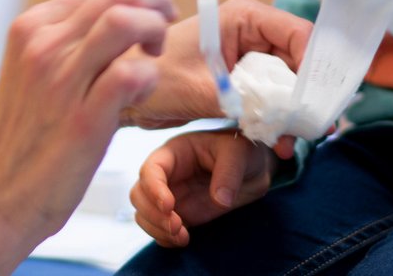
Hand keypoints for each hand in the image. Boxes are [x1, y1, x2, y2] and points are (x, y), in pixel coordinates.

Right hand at [0, 0, 175, 250]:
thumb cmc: (19, 143)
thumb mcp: (30, 77)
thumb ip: (63, 48)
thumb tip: (113, 29)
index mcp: (29, 30)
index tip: (151, 22)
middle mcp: (42, 45)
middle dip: (155, 7)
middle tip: (161, 39)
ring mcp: (60, 80)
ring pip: (125, 21)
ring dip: (155, 33)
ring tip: (156, 59)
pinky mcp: (82, 120)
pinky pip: (131, 73)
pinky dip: (149, 75)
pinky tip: (144, 94)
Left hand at [123, 0, 310, 157]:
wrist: (120, 91)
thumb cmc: (149, 77)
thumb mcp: (199, 90)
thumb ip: (243, 100)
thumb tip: (282, 116)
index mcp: (244, 17)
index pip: (298, 34)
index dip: (315, 67)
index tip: (318, 103)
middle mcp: (252, 32)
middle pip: (300, 60)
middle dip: (307, 96)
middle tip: (313, 130)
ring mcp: (249, 57)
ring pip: (289, 82)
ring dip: (294, 112)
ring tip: (291, 142)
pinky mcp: (243, 81)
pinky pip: (273, 97)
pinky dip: (278, 118)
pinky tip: (278, 141)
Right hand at [130, 129, 272, 247]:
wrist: (253, 170)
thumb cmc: (243, 152)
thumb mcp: (240, 153)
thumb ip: (229, 173)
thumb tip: (220, 200)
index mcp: (175, 153)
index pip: (151, 169)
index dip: (154, 188)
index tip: (170, 206)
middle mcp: (167, 175)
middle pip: (139, 194)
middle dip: (153, 213)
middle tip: (177, 226)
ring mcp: (171, 196)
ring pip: (144, 214)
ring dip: (157, 229)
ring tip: (182, 238)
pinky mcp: (179, 215)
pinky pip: (159, 229)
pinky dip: (165, 238)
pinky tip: (183, 241)